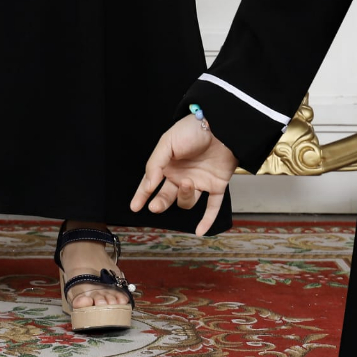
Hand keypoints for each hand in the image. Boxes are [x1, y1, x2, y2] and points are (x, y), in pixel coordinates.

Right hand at [129, 113, 238, 235]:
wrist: (221, 124)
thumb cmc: (192, 129)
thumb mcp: (168, 143)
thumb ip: (155, 164)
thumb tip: (147, 186)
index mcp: (168, 165)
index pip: (152, 184)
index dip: (142, 195)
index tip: (134, 207)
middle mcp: (182, 175)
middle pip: (167, 197)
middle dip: (160, 203)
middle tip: (155, 206)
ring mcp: (199, 181)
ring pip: (187, 201)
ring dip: (185, 196)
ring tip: (188, 183)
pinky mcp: (216, 185)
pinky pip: (212, 207)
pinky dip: (207, 220)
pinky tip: (200, 232)